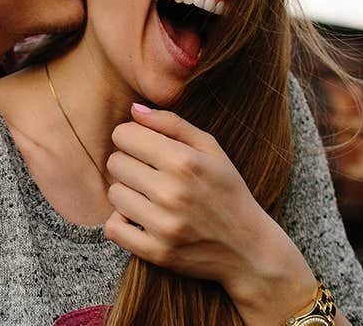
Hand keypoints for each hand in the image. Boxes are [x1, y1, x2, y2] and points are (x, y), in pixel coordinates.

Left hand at [103, 103, 318, 322]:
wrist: (249, 249)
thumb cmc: (228, 192)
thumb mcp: (212, 150)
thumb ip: (171, 124)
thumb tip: (133, 110)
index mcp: (184, 161)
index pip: (123, 135)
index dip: (130, 138)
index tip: (142, 147)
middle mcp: (172, 192)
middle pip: (115, 163)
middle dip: (128, 164)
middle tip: (148, 174)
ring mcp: (163, 225)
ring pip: (113, 194)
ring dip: (127, 194)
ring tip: (149, 197)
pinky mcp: (156, 252)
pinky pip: (112, 228)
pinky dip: (121, 223)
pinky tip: (140, 220)